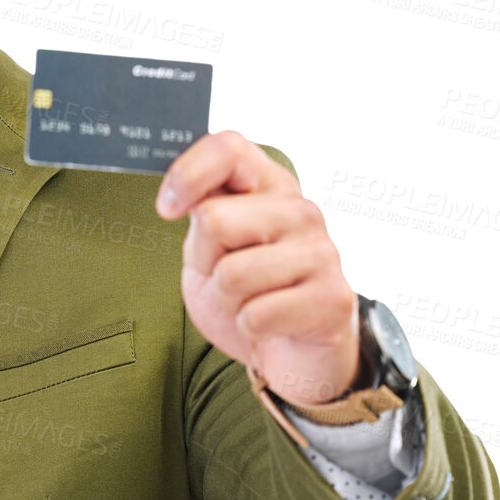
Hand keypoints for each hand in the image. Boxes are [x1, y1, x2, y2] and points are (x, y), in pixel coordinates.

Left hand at [155, 131, 360, 406]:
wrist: (292, 350)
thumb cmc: (248, 292)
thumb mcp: (211, 247)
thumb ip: (203, 211)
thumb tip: (179, 198)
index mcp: (270, 186)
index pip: (228, 149)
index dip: (188, 175)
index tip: (167, 209)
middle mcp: (301, 211)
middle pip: (215, 219)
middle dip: (206, 261)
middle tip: (228, 278)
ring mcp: (322, 253)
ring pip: (231, 274)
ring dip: (228, 300)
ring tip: (253, 301)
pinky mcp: (332, 299)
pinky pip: (255, 316)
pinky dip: (249, 328)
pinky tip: (272, 325)